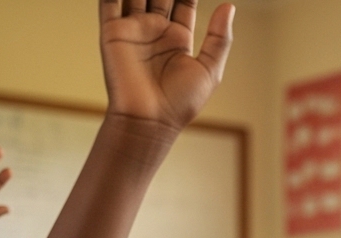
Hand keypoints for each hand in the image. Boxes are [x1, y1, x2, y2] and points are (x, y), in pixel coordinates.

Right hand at [100, 0, 234, 130]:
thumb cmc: (181, 103)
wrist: (149, 121)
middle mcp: (154, 30)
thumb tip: (230, 6)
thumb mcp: (209, 70)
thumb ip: (219, 38)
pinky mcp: (113, 33)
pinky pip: (110, 1)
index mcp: (177, 38)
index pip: (182, 0)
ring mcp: (133, 30)